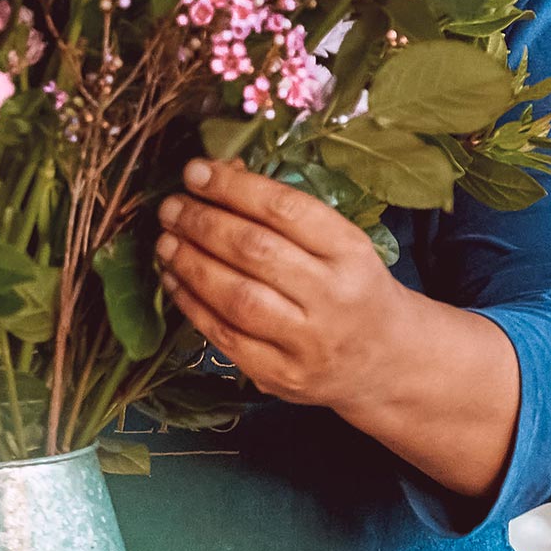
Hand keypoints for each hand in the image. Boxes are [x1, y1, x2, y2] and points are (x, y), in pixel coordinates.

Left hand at [155, 156, 411, 415]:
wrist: (385, 359)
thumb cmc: (352, 284)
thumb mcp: (338, 240)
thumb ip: (284, 211)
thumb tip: (218, 176)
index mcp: (350, 251)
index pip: (285, 210)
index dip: (233, 188)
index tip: (195, 172)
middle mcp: (333, 297)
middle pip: (255, 252)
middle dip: (202, 223)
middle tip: (171, 207)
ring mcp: (308, 343)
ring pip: (236, 297)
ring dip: (191, 264)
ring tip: (165, 241)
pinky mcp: (283, 377)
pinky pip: (225, 338)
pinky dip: (191, 305)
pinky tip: (174, 280)